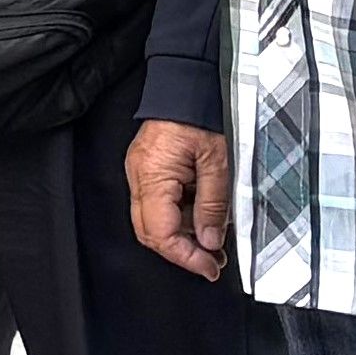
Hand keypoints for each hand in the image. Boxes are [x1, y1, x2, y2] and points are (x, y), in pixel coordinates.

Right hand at [127, 118, 232, 279]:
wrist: (182, 86)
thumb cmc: (198, 115)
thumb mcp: (217, 162)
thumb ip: (213, 204)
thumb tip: (209, 241)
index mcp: (153, 178)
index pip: (161, 234)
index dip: (186, 257)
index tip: (210, 268)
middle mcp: (138, 180)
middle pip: (151, 234)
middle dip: (182, 253)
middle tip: (212, 262)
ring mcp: (139, 176)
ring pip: (153, 223)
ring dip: (182, 237)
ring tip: (213, 242)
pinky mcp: (146, 172)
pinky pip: (156, 206)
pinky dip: (178, 219)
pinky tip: (201, 220)